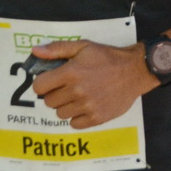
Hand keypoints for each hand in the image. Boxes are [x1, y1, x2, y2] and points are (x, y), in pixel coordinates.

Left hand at [29, 40, 156, 128]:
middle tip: (68, 87)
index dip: (43, 84)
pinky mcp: (96, 118)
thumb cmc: (108, 57)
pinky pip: (74, 124)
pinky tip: (86, 106)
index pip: (39, 87)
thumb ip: (57, 49)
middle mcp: (77, 91)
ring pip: (60, 114)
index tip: (51, 81)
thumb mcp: (83, 46)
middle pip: (49, 102)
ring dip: (66, 106)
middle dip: (55, 94)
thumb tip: (34, 51)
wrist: (136, 70)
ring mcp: (87, 106)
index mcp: (71, 73)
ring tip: (79, 96)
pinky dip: (78, 117)